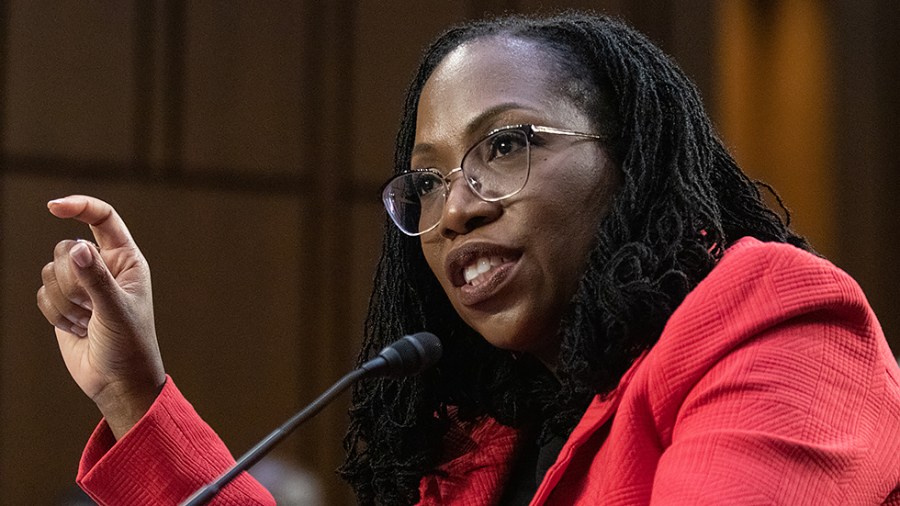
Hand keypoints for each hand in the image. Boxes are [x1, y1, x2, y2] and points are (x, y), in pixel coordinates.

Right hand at [37, 195, 164, 438]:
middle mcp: (103, 267)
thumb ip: (96, 278)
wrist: (116, 381)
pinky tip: (77, 329)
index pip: (103, 219)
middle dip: (72, 280)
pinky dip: (55, 315)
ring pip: (50, 272)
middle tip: (93, 307)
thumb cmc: (129, 345)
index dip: (79, 207)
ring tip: (89, 322)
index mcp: (126, 260)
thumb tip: (77, 247)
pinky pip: (42, 294)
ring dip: (65, 302)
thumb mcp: (116, 310)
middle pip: (66, 247)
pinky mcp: (63, 303)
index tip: (53, 207)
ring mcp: (82, 285)